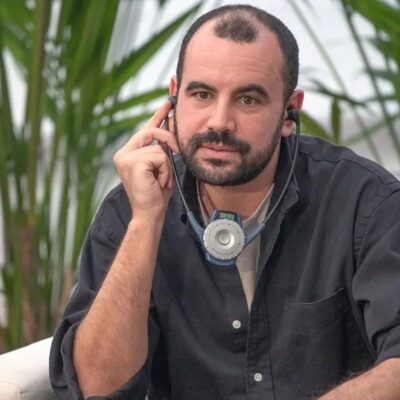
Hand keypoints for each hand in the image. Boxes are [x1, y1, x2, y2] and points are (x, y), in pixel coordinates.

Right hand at [113, 100, 178, 220]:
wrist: (150, 214)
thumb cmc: (156, 193)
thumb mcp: (162, 167)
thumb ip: (163, 149)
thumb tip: (173, 129)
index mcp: (129, 153)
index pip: (145, 129)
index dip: (158, 116)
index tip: (169, 103)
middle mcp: (123, 153)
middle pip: (151, 131)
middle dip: (168, 139)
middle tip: (177, 150)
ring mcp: (125, 157)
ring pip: (158, 147)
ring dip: (166, 166)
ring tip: (160, 180)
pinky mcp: (131, 162)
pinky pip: (159, 156)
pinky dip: (164, 170)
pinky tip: (158, 182)